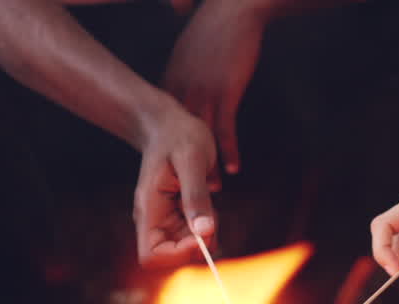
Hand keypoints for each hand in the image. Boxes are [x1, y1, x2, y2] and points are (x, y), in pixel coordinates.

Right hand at [133, 102, 219, 265]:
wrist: (170, 124)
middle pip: (172, 257)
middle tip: (211, 214)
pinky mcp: (177, 218)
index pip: (152, 256)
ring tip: (209, 201)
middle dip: (198, 243)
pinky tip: (208, 202)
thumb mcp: (192, 160)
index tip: (201, 233)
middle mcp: (153, 221)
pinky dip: (208, 227)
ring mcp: (165, 221)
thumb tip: (204, 232)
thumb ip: (196, 196)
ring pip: (187, 248)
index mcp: (148, 210)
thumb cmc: (178, 135)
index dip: (178, 254)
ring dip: (206, 234)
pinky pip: (195, 236)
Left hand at [162, 0, 265, 174]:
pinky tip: (234, 168)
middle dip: (181, 164)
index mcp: (172, 82)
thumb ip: (182, 75)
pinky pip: (225, 129)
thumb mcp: (187, 53)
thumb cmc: (212, 30)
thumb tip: (180, 91)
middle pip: (178, 137)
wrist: (231, 12)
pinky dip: (229, 151)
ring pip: (201, 139)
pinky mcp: (225, 92)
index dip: (165, 148)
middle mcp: (183, 91)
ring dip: (207, 166)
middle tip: (183, 190)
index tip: (165, 169)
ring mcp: (203, 92)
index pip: (164, 122)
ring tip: (212, 188)